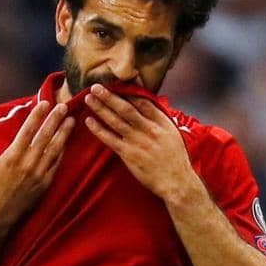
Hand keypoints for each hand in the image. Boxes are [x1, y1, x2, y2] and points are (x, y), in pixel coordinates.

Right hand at [0, 101, 74, 227]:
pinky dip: (62, 152)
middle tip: (64, 106)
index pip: (28, 130)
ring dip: (63, 134)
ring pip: (54, 150)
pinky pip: (56, 164)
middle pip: (45, 137)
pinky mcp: (45, 184)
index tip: (45, 103)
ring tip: (71, 120)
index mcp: (12, 156)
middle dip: (55, 120)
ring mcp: (38, 174)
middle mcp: (27, 164)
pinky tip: (67, 142)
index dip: (37, 115)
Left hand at [84, 84, 195, 200]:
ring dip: (101, 109)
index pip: (143, 102)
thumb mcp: (173, 134)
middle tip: (96, 86)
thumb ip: (160, 120)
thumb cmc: (175, 159)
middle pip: (126, 109)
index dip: (127, 92)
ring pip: (116, 121)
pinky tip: (89, 121)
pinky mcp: (129, 155)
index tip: (115, 84)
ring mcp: (138, 142)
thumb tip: (147, 106)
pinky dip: (99, 130)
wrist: (177, 182)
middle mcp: (149, 130)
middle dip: (110, 96)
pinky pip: (110, 140)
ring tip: (89, 99)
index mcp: (162, 123)